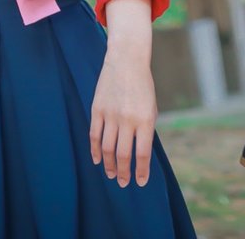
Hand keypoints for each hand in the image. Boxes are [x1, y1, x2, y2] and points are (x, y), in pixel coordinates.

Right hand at [89, 0, 155, 186]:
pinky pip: (94, 135)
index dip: (140, 171)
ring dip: (109, 165)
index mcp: (145, 120)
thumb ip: (145, 130)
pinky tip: (98, 160)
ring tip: (112, 175)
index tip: (140, 182)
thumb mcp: (150, 108)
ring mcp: (111, 114)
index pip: (142, 153)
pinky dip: (95, 151)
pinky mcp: (97, 109)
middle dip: (124, 172)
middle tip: (123, 183)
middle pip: (123, 154)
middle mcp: (127, 119)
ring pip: (106, 148)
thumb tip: (139, 155)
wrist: (127, 60)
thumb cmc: (142, 86)